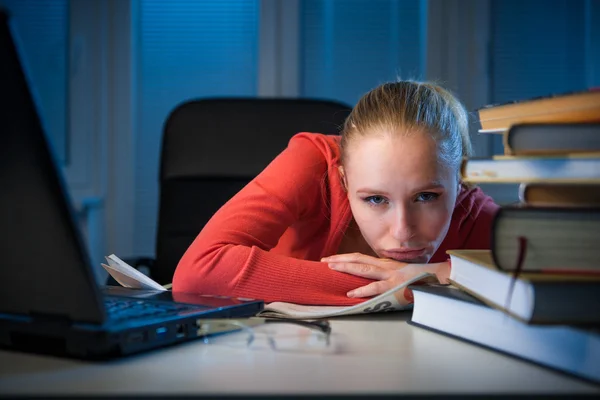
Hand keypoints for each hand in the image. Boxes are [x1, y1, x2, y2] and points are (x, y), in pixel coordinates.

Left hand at [321, 253, 449, 300]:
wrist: (438, 278)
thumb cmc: (420, 278)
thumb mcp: (400, 273)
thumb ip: (386, 274)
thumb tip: (371, 279)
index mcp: (386, 264)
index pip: (361, 258)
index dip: (345, 258)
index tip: (330, 259)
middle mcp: (386, 266)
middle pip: (358, 260)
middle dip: (339, 260)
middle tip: (324, 261)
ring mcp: (390, 276)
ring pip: (363, 270)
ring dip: (346, 268)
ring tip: (331, 268)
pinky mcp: (395, 287)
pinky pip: (376, 288)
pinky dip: (362, 291)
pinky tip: (350, 294)